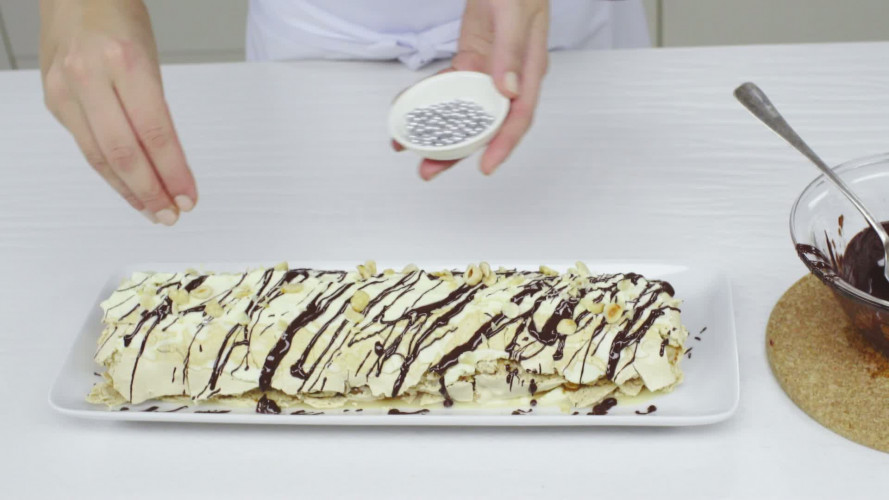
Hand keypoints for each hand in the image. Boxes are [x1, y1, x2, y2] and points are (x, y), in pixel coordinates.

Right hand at [40, 0, 195, 224]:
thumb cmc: (117, 18)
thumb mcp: (150, 58)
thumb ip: (156, 108)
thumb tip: (170, 162)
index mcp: (125, 62)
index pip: (155, 132)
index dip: (173, 172)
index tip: (189, 196)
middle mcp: (89, 76)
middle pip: (124, 151)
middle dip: (151, 191)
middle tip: (171, 213)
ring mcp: (65, 90)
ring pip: (99, 156)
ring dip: (129, 191)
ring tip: (153, 210)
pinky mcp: (53, 101)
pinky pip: (85, 146)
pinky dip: (109, 172)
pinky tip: (127, 187)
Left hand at [394, 0, 549, 179]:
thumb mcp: (515, 13)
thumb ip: (512, 51)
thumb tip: (506, 89)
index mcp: (530, 71)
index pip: (518, 117)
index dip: (503, 145)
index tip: (486, 166)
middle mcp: (510, 77)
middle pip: (486, 123)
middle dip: (458, 150)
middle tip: (430, 168)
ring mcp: (490, 69)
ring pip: (464, 110)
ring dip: (439, 130)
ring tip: (411, 146)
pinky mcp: (473, 58)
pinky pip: (450, 84)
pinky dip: (430, 98)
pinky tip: (412, 109)